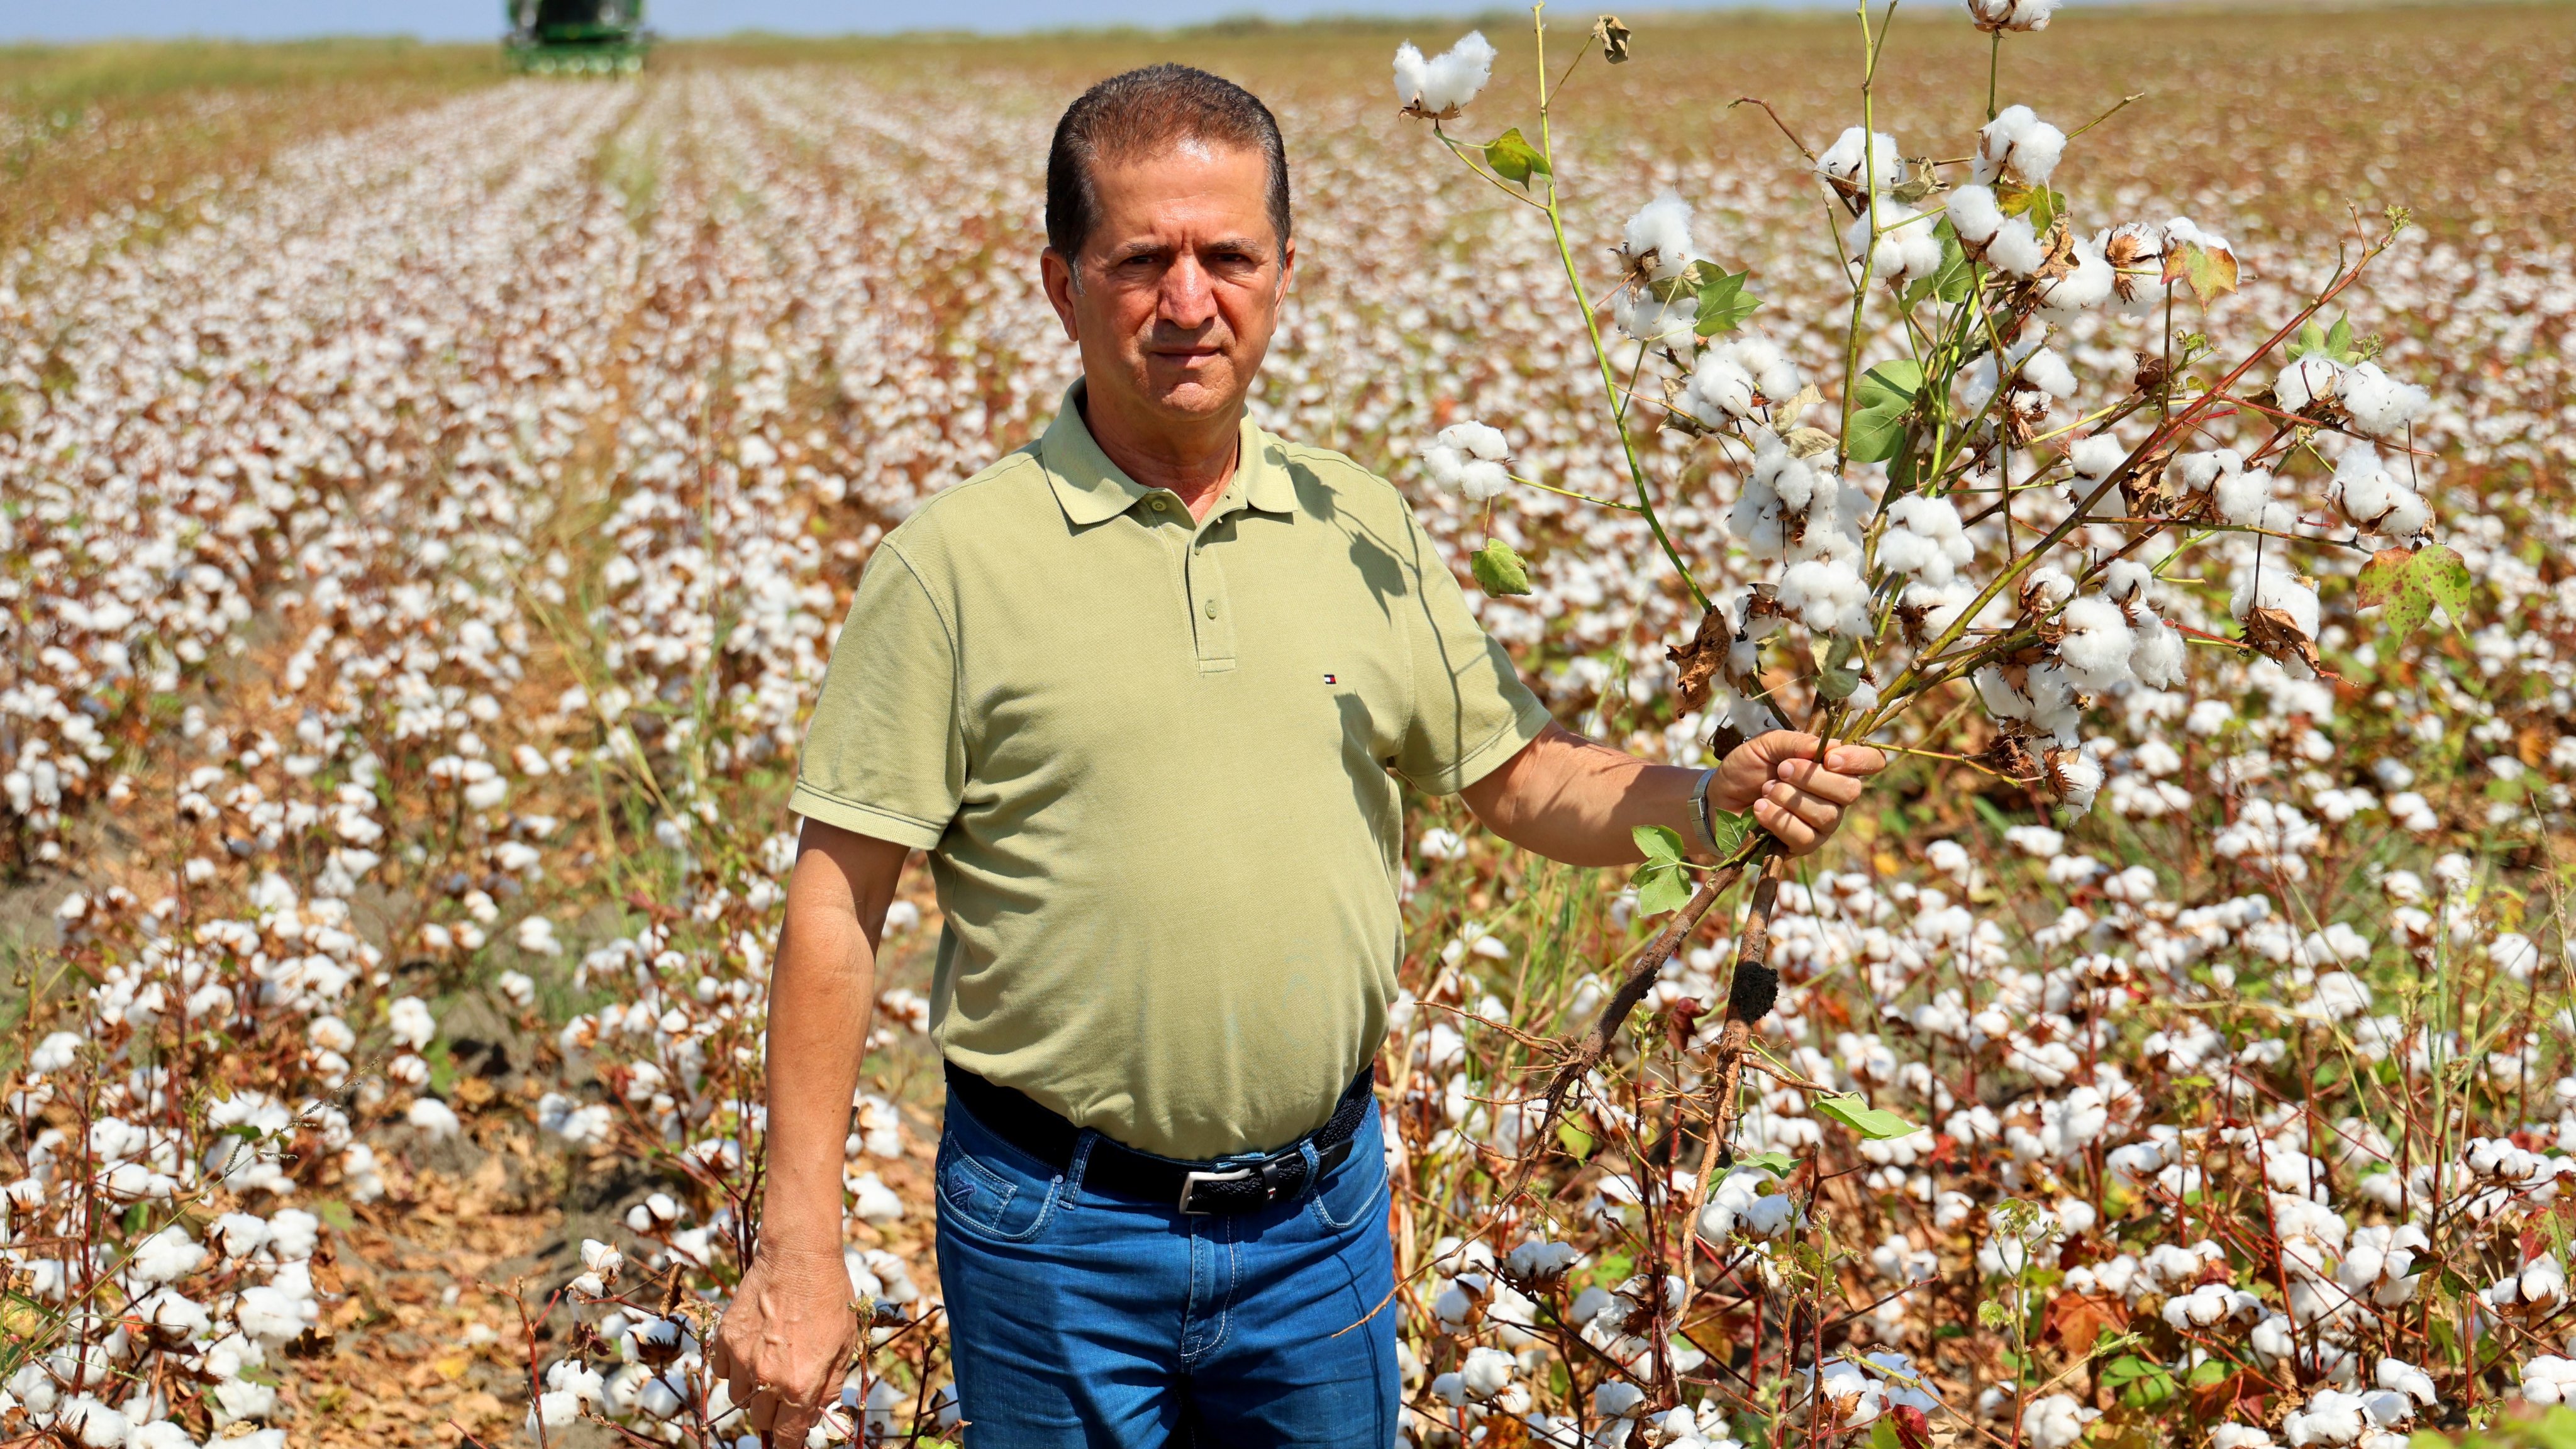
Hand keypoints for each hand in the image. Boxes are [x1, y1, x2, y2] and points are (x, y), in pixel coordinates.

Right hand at [711, 1243, 857, 1446]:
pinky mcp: (725, 1339)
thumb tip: (816, 1415)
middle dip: (774, 1414)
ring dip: (752, 1391)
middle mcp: (767, 1379)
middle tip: (784, 1394)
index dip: (788, 1443)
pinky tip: (751, 1350)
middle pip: (760, 1420)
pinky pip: (722, 1371)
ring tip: (768, 1367)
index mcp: (801, 1385)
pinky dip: (733, 1367)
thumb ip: (830, 1386)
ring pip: (739, 1398)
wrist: (800, 1257)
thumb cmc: (830, 1298)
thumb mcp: (844, 1346)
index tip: (789, 1440)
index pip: (787, 1437)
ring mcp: (742, 1359)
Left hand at [1709, 731, 1886, 856]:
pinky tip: (1761, 809)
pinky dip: (1779, 820)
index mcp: (1833, 767)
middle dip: (1812, 778)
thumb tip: (1826, 747)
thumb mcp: (1766, 745)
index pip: (1871, 763)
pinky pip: (1805, 836)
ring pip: (1827, 815)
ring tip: (1766, 790)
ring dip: (1791, 799)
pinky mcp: (1804, 846)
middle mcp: (1836, 797)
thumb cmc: (1746, 769)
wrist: (1718, 799)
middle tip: (1782, 770)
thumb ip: (1794, 742)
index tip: (1829, 758)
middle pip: (1850, 791)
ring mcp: (1823, 824)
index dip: (1858, 761)